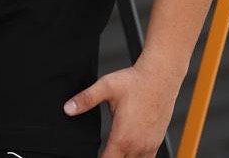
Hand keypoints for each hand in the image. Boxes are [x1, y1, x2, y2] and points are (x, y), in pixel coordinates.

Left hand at [62, 57, 181, 157]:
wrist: (160, 77)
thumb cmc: (135, 82)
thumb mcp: (106, 86)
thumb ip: (86, 99)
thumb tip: (68, 108)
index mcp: (122, 137)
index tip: (94, 154)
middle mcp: (137, 146)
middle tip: (103, 150)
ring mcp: (149, 146)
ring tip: (114, 151)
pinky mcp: (156, 142)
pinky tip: (130, 152)